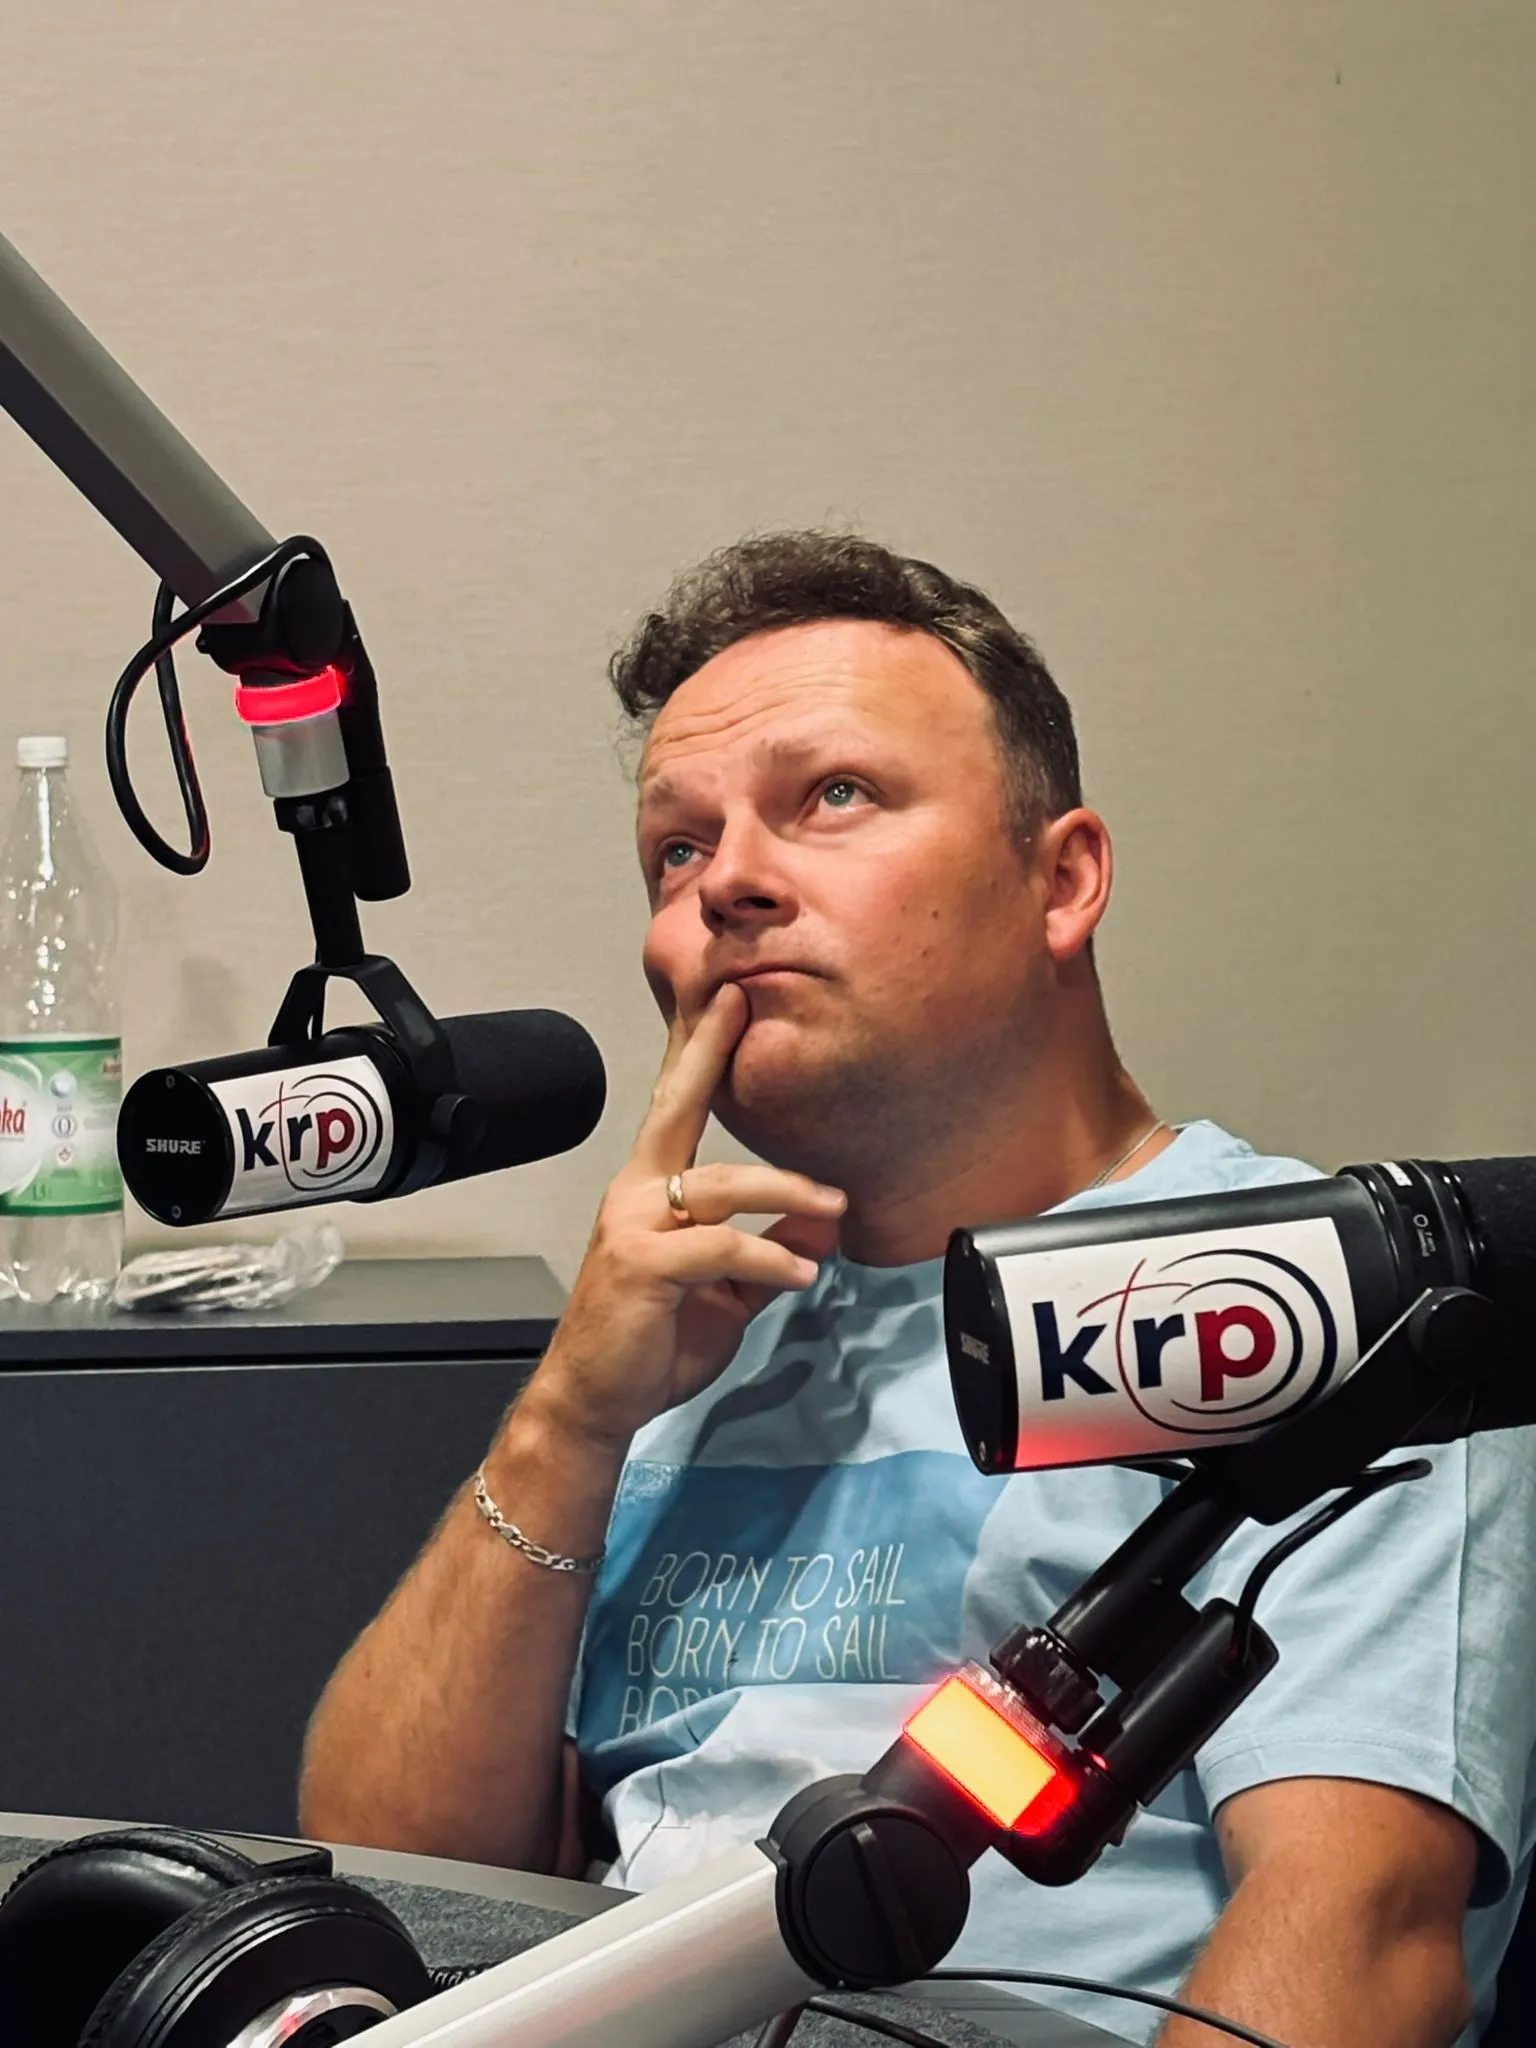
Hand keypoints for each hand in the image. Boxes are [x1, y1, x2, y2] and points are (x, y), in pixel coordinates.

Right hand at [526, 983, 844, 1450]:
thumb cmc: (653, 1343)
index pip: (677, 1107)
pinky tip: (801, 1274)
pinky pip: (720, 1246)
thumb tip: (822, 1222)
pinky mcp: (642, 1265)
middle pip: (675, 1107)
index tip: (724, 998)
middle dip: (707, 1049)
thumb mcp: (729, 1293)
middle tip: (737, 999)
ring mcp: (633, 1225)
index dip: (699, 1051)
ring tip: (835, 1205)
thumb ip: (769, 1251)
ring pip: (720, 1183)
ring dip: (786, 1190)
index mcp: (652, 1190)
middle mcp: (636, 1193)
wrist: (597, 1401)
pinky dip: (768, 1256)